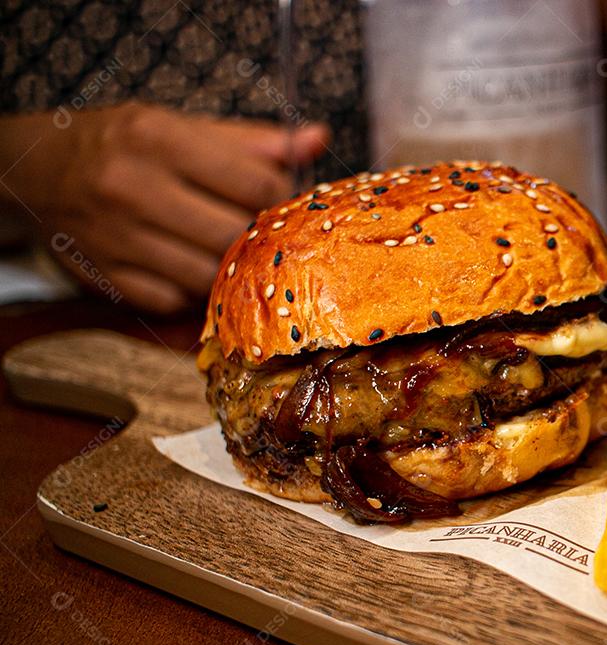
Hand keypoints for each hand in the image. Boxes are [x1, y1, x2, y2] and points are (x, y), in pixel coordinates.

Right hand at [0, 103, 327, 311]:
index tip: (278, 199)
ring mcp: (117, 236)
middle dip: (257, 237)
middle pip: (233, 234)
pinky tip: (191, 267)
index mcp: (160, 139)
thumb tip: (316, 140)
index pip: (254, 182)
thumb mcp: (182, 127)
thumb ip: (251, 140)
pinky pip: (172, 300)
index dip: (280, 196)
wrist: (36, 170)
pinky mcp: (106, 274)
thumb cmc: (124, 144)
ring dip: (227, 269)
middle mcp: (134, 187)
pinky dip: (190, 291)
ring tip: (228, 250)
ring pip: (206, 274)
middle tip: (259, 231)